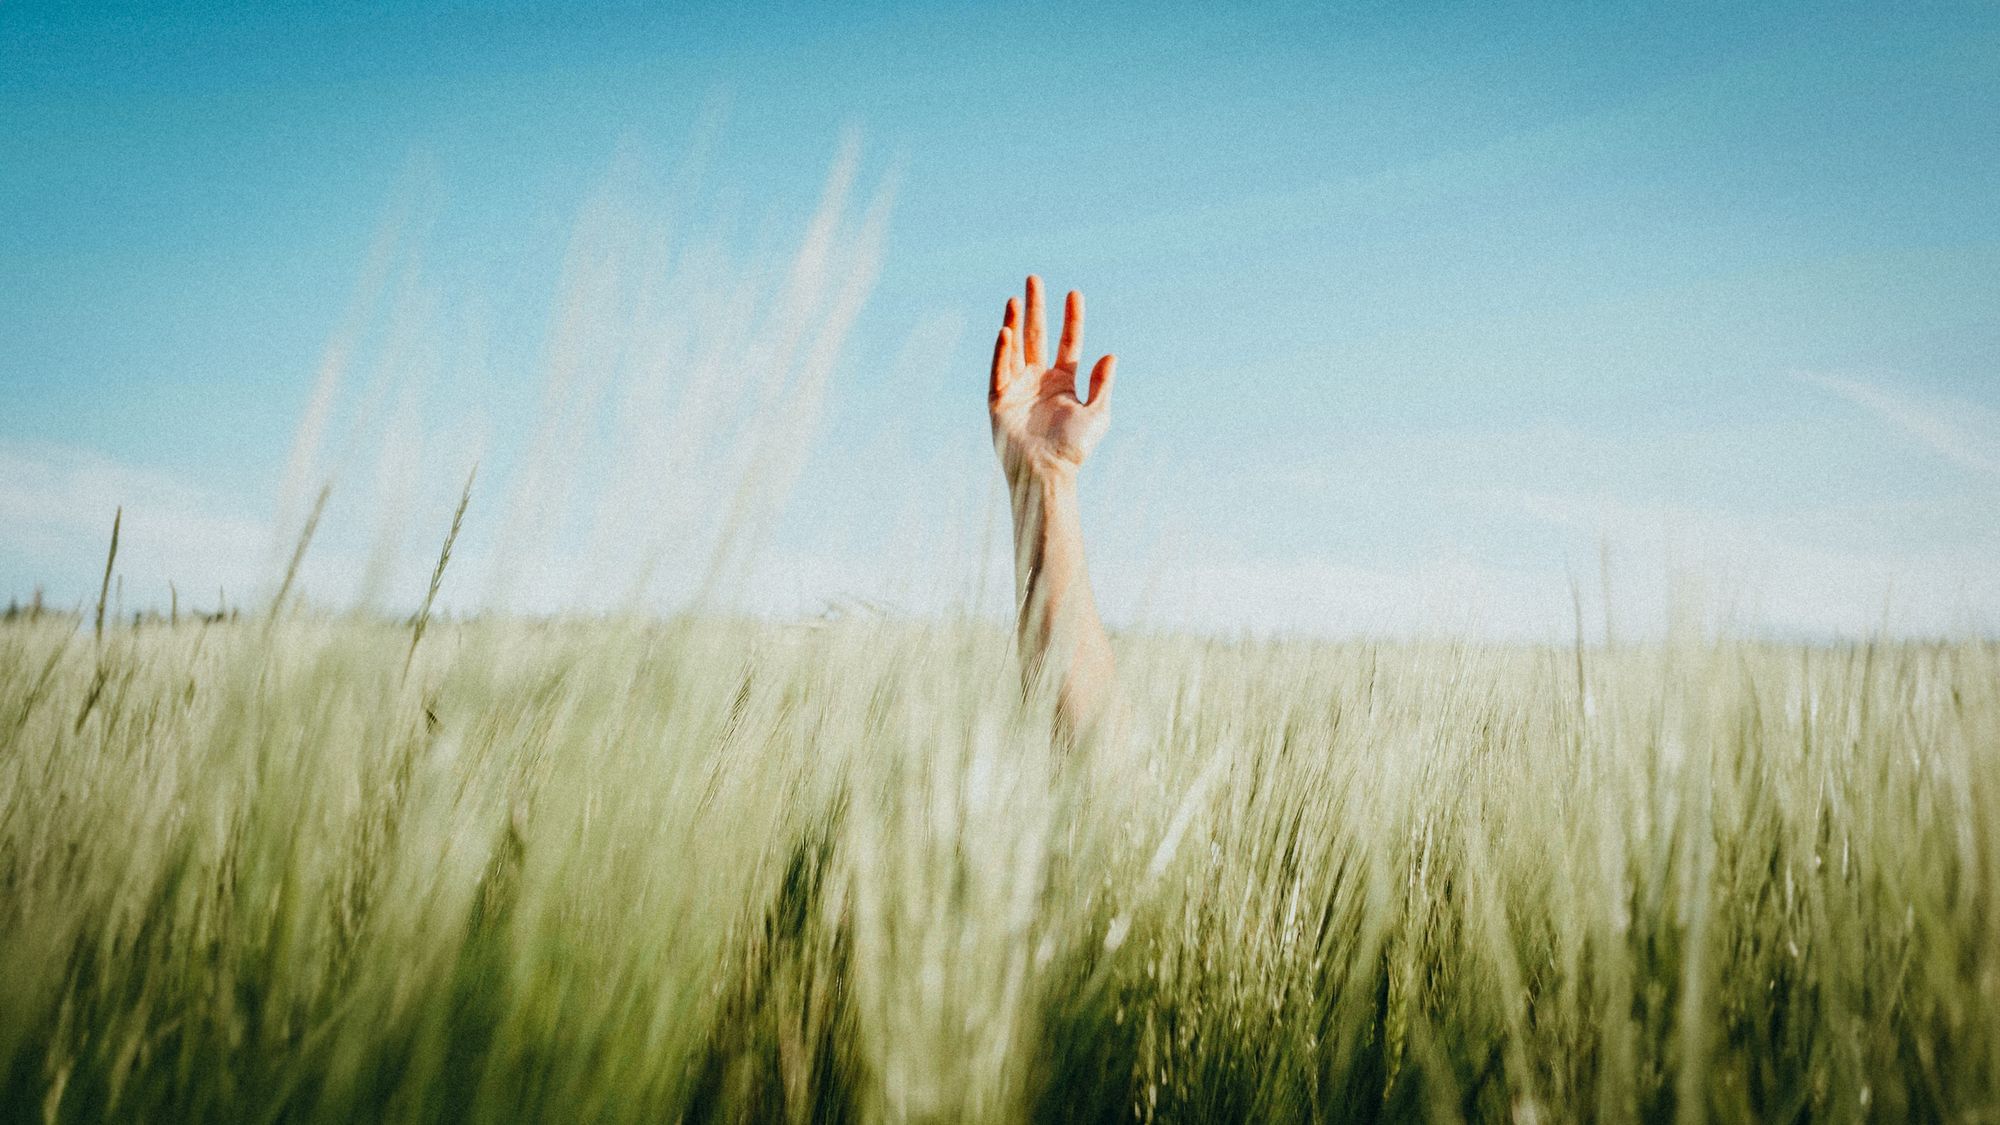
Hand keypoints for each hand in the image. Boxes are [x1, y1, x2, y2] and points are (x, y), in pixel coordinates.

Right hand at [989, 275, 1115, 483]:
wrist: (1047, 473)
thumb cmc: (1073, 449)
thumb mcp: (1097, 415)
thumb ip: (1102, 384)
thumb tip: (1110, 354)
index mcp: (1063, 382)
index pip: (1068, 342)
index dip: (1071, 318)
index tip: (1074, 293)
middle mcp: (1039, 380)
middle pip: (1037, 336)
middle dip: (1036, 308)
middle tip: (1034, 279)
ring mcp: (1018, 388)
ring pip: (1016, 347)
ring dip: (1015, 322)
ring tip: (1015, 297)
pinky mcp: (999, 400)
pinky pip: (1000, 369)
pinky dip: (1002, 351)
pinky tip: (1006, 330)